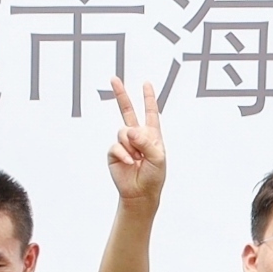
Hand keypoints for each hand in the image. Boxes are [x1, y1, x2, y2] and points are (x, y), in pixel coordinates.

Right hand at [105, 77, 167, 209]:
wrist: (141, 193)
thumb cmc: (154, 176)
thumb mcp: (158, 157)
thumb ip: (146, 142)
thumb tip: (129, 131)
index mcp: (151, 134)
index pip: (150, 112)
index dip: (148, 98)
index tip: (146, 83)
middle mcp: (137, 136)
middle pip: (128, 111)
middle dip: (121, 94)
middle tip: (114, 79)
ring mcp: (125, 143)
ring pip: (123, 131)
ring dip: (132, 146)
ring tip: (138, 159)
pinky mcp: (114, 153)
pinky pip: (116, 146)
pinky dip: (124, 154)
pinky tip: (131, 163)